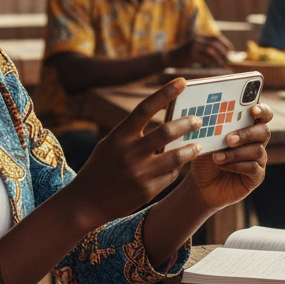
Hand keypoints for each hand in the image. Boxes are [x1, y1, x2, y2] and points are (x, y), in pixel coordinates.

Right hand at [72, 79, 202, 225]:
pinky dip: (175, 169)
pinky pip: (170, 176)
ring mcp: (139, 173)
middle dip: (187, 123)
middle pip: (166, 132)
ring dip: (190, 149)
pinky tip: (177, 166)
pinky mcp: (147, 191)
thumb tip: (165, 119)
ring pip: (176, 157)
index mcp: (119, 136)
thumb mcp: (111, 144)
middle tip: (198, 120)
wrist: (87, 202)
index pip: (145, 108)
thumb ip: (134, 132)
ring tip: (197, 145)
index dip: (165, 93)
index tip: (182, 82)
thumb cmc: (102, 167)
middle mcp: (129, 153)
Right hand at [166, 34, 231, 67]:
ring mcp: (193, 46)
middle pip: (214, 44)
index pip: (215, 37)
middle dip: (223, 51)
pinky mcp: (191, 54)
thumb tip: (220, 54)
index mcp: (199, 37)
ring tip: (222, 63)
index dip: (225, 43)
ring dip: (218, 58)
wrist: (169, 58)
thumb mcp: (194, 48)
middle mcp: (197, 40)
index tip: (231, 49)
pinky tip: (213, 65)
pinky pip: (204, 58)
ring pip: (211, 51)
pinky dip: (211, 62)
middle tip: (228, 59)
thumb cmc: (183, 56)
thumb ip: (205, 49)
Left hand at [189, 102, 271, 209]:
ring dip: (235, 153)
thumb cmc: (205, 158)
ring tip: (217, 157)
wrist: (201, 184)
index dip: (262, 110)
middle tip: (229, 139)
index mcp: (247, 127)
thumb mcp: (206, 141)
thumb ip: (212, 128)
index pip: (263, 114)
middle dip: (246, 134)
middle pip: (264, 131)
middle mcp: (257, 141)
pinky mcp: (257, 176)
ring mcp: (259, 159)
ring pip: (257, 150)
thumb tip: (208, 115)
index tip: (253, 109)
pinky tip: (222, 165)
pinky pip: (253, 168)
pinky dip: (236, 165)